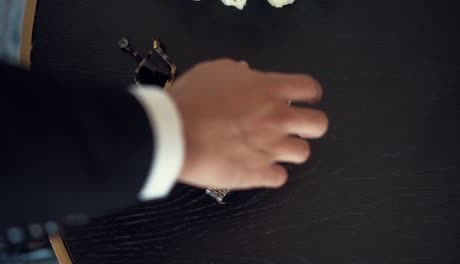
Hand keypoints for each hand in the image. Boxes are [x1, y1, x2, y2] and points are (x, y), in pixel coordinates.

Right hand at [168, 59, 327, 189]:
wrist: (175, 133)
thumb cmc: (190, 102)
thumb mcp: (213, 71)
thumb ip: (236, 71)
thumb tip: (244, 72)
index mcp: (269, 89)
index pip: (309, 88)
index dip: (310, 94)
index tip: (306, 98)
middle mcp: (277, 118)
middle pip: (318, 124)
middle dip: (310, 125)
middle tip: (296, 127)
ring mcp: (271, 148)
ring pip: (303, 153)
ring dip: (289, 151)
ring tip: (273, 149)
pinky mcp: (258, 173)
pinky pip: (279, 177)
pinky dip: (270, 174)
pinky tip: (258, 168)